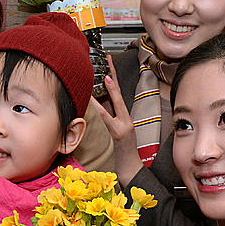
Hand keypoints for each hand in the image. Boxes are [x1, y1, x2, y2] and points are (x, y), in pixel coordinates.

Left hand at [90, 56, 143, 187]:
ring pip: (116, 102)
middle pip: (118, 91)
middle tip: (108, 58)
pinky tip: (93, 101)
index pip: (118, 91)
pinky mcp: (120, 132)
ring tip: (105, 74)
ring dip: (111, 88)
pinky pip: (107, 118)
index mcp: (123, 115)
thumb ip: (110, 117)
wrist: (131, 167)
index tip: (108, 62)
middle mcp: (125, 117)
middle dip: (113, 73)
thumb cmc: (123, 151)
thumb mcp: (117, 131)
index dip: (113, 75)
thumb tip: (98, 104)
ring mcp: (124, 124)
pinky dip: (100, 109)